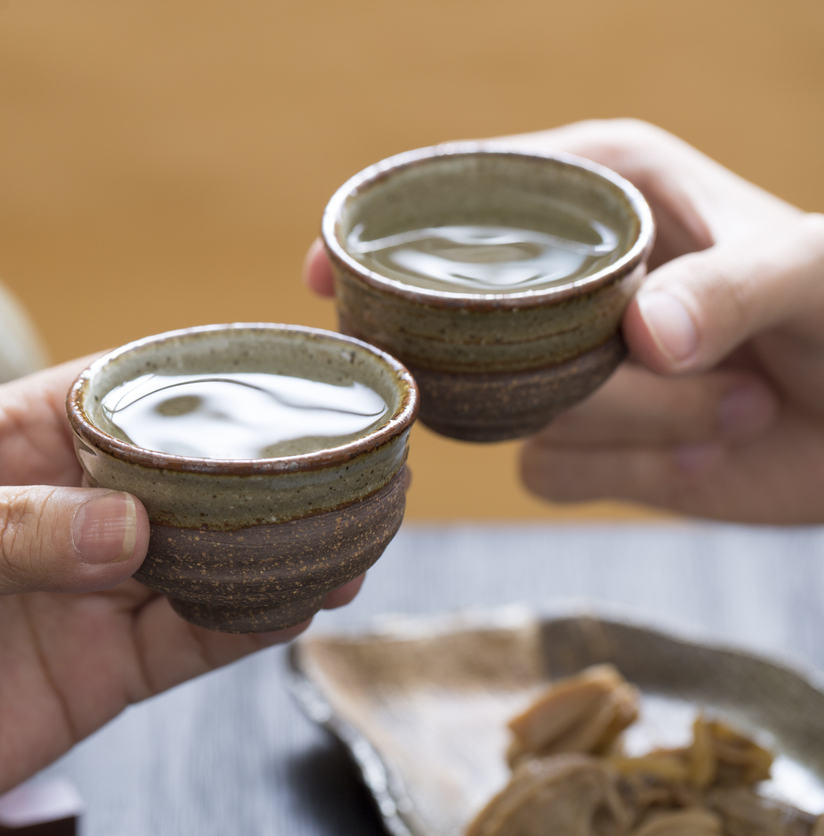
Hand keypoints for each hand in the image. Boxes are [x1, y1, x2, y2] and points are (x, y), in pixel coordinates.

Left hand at [0, 358, 364, 835]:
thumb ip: (13, 535)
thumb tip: (133, 529)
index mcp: (7, 444)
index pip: (118, 390)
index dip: (196, 377)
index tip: (278, 367)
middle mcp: (58, 510)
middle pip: (179, 476)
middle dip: (255, 467)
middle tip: (335, 455)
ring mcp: (83, 593)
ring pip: (201, 557)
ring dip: (270, 545)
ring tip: (346, 525)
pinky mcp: (97, 673)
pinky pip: (191, 638)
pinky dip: (248, 620)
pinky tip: (300, 600)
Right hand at [303, 119, 823, 522]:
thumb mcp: (810, 271)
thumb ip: (730, 284)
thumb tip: (638, 337)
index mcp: (601, 194)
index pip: (466, 195)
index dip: (390, 227)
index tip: (329, 263)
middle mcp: (566, 282)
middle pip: (464, 323)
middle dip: (556, 361)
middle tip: (645, 360)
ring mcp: (562, 370)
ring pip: (508, 412)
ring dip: (633, 421)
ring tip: (737, 400)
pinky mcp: (579, 446)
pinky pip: (545, 471)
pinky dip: (628, 470)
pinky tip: (705, 445)